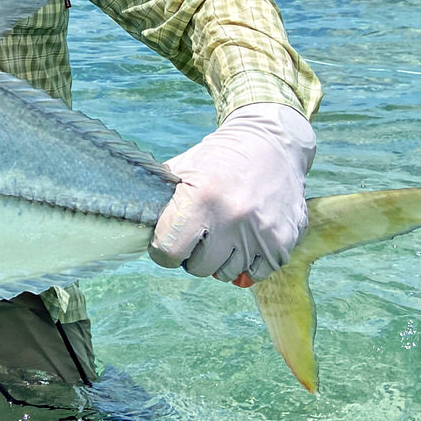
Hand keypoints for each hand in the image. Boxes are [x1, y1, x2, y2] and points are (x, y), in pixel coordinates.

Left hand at [149, 103, 315, 285]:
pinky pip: (254, 274)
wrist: (271, 147)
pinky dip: (246, 262)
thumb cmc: (218, 159)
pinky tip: (244, 238)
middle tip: (198, 234)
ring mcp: (261, 233)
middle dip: (192, 255)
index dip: (162, 251)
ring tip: (223, 232)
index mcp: (201, 198)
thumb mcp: (182, 170)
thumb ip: (160, 201)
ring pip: (225, 274)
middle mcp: (232, 218)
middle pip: (197, 268)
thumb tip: (136, 228)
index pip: (168, 251)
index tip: (165, 243)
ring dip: (220, 259)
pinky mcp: (283, 243)